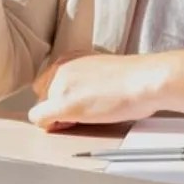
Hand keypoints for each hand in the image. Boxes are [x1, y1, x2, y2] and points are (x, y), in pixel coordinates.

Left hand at [27, 53, 170, 130]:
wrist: (144, 80)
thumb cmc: (133, 78)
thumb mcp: (99, 70)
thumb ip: (81, 78)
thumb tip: (77, 95)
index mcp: (68, 58)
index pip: (48, 82)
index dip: (60, 97)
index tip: (77, 102)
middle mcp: (59, 67)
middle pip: (43, 95)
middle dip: (57, 106)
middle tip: (82, 112)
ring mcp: (59, 85)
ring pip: (43, 108)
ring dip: (58, 117)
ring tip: (85, 116)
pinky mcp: (63, 104)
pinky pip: (39, 119)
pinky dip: (51, 125)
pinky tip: (71, 124)